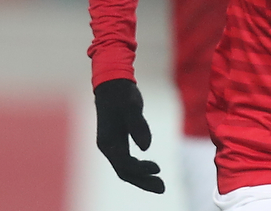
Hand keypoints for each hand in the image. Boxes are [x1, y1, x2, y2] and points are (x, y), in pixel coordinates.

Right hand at [93, 78, 164, 192]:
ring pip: (125, 169)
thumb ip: (138, 125)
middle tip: (162, 188)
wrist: (112, 82)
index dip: (141, 170)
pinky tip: (151, 169)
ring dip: (142, 178)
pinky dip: (139, 168)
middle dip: (143, 181)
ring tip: (160, 184)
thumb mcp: (131, 105)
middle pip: (124, 172)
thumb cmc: (121, 93)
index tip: (158, 169)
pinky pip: (127, 161)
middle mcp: (107, 147)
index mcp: (107, 141)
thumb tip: (146, 147)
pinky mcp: (118, 141)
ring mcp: (112, 145)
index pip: (124, 165)